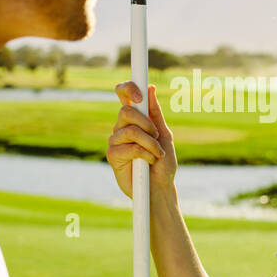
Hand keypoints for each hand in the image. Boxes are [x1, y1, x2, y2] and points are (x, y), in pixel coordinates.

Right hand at [106, 81, 176, 197]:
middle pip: (125, 111)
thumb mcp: (164, 135)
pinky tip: (149, 161)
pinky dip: (145, 153)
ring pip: (130, 130)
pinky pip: (129, 147)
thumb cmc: (163, 163)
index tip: (140, 95)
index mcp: (135, 119)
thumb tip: (150, 88)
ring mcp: (115, 141)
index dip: (128, 88)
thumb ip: (156, 113)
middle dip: (146, 123)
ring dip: (150, 143)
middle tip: (156, 135)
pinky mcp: (113, 156)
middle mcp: (122, 127)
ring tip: (157, 154)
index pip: (124, 94)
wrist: (160, 188)